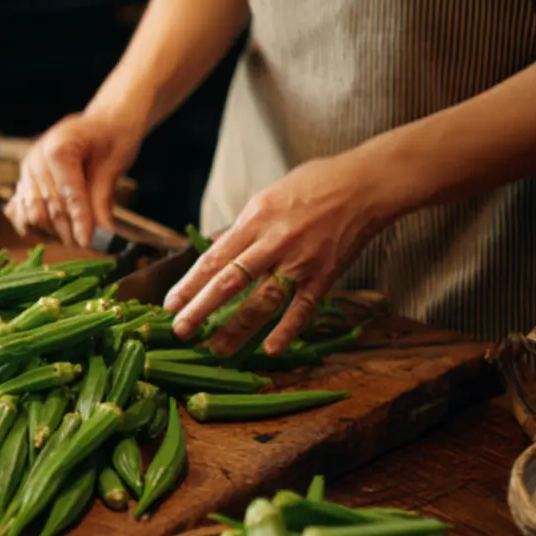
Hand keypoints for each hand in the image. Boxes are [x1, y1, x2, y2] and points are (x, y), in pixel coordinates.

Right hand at [4, 109, 145, 247]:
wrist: (102, 122)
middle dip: (67, 230)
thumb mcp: (114, 166)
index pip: (67, 193)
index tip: (88, 243)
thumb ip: (102, 201)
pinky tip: (51, 232)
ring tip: (72, 238)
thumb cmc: (112, 138)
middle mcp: (36, 158)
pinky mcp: (25, 180)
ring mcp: (27, 169)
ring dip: (51, 231)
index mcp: (58, 147)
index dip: (79, 220)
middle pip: (48, 206)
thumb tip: (104, 235)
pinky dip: (33, 225)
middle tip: (84, 246)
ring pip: (32, 212)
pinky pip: (20, 210)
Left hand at [163, 151, 398, 355]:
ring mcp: (300, 261)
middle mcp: (274, 242)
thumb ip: (241, 229)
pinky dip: (287, 330)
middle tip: (180, 331)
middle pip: (230, 281)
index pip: (214, 258)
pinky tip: (271, 350)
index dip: (190, 284)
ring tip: (216, 350)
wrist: (365, 184)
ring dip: (238, 328)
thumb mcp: (267, 198)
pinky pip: (303, 308)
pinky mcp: (326, 275)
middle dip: (202, 308)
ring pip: (264, 300)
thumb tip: (214, 249)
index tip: (170, 304)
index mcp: (255, 221)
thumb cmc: (313, 185)